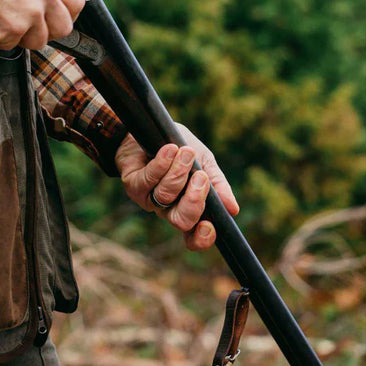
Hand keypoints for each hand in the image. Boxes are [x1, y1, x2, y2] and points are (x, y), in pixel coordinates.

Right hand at [0, 0, 83, 49]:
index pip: (77, 4)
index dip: (67, 14)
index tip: (53, 17)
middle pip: (63, 28)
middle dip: (47, 30)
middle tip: (29, 25)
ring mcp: (31, 14)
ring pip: (39, 41)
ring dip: (23, 38)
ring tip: (7, 21)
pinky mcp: (14, 29)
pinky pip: (14, 45)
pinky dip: (1, 40)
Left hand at [115, 125, 239, 250]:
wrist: (151, 127)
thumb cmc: (181, 147)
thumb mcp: (205, 162)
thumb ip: (217, 184)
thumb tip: (232, 209)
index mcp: (188, 207)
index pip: (194, 235)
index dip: (201, 238)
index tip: (209, 226)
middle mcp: (168, 208)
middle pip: (181, 220)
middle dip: (193, 201)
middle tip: (201, 176)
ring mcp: (149, 198)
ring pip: (165, 196)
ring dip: (178, 172)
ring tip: (186, 151)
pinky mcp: (133, 185)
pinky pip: (148, 180)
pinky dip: (161, 164)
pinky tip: (170, 149)